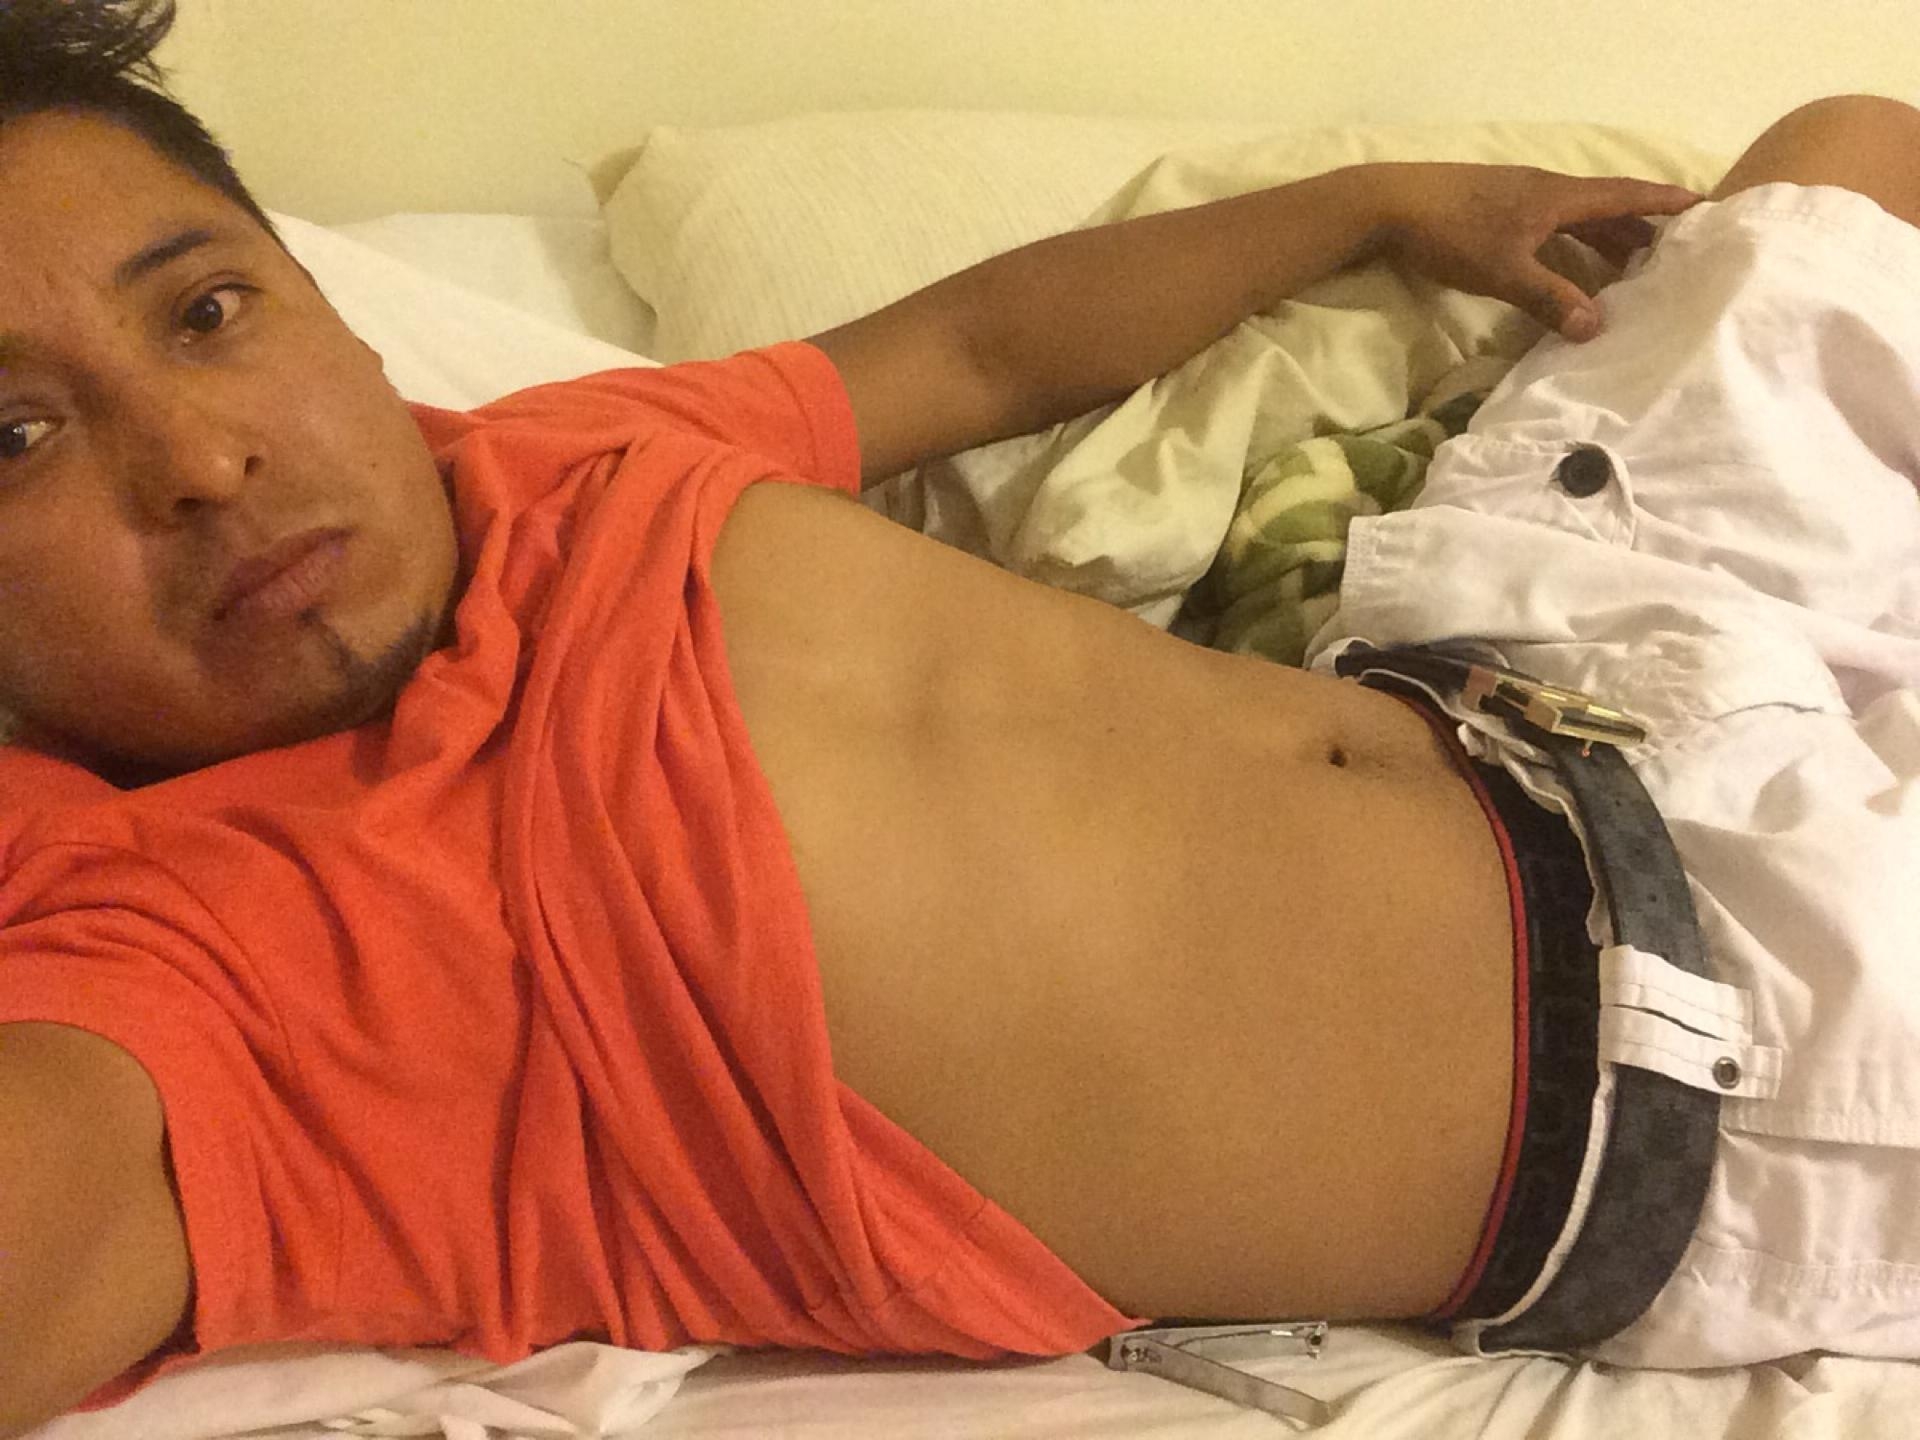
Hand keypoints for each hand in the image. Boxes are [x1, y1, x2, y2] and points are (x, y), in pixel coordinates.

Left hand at [1366, 162, 1702, 340]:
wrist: (1386, 205)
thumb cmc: (1449, 232)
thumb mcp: (1504, 271)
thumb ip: (1550, 299)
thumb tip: (1597, 329)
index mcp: (1558, 197)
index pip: (1626, 196)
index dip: (1666, 203)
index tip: (1707, 207)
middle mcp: (1546, 191)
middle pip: (1607, 208)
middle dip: (1643, 230)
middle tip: (1676, 256)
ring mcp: (1520, 199)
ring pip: (1578, 218)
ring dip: (1607, 240)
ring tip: (1633, 267)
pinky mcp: (1497, 212)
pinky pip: (1553, 226)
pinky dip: (1573, 245)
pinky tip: (1571, 268)